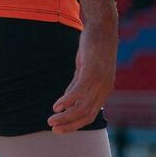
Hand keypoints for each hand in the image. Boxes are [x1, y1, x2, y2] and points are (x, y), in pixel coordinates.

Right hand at [50, 0, 118, 132]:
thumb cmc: (93, 47)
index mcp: (104, 91)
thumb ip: (77, 85)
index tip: (60, 129)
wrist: (103, 27)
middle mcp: (104, 89)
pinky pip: (79, 91)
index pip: (90, 115)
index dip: (74, 125)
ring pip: (82, 107)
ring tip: (51, 120)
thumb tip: (67, 102)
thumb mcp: (84, 69)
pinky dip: (67, 101)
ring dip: (65, 116)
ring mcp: (99, 81)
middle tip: (53, 129)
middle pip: (86, 115)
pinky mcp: (92, 71)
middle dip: (68, 124)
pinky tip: (56, 106)